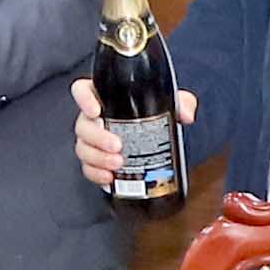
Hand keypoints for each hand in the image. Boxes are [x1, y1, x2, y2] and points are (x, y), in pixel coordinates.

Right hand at [74, 74, 192, 192]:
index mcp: (105, 96)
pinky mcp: (95, 161)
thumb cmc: (155, 114)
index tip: (96, 110)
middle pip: (83, 125)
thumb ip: (181, 102)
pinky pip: (88, 168)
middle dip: (98, 138)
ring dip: (98, 158)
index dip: (83, 99)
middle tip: (118, 146)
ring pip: (83, 148)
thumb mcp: (170, 103)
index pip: (82, 90)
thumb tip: (186, 114)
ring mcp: (92, 140)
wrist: (156, 138)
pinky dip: (96, 174)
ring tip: (118, 164)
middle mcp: (94, 118)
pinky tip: (109, 179)